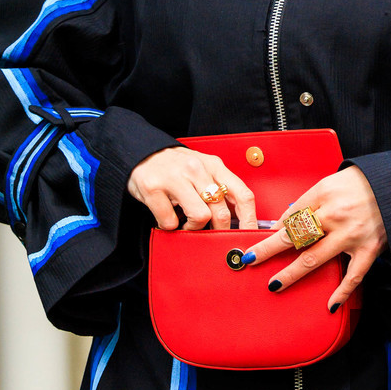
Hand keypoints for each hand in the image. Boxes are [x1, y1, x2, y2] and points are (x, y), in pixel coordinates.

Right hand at [128, 146, 258, 232]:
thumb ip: (222, 189)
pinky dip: (169, 225)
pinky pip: (170, 221)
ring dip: (193, 228)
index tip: (250, 236)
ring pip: (200, 216)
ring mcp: (174, 177)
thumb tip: (242, 219)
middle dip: (218, 230)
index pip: (242, 195)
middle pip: (221, 212)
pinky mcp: (153, 188)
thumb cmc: (176, 168)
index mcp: (214, 165)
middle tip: (209, 232)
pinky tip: (167, 216)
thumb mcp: (204, 171)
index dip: (249, 220)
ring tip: (185, 223)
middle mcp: (196, 169)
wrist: (140, 153)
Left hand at [244, 167, 384, 310]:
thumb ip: (306, 203)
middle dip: (269, 250)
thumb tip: (283, 224)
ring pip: (316, 258)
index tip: (254, 245)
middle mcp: (334, 216)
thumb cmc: (360, 184)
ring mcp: (351, 235)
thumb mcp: (328, 184)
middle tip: (251, 261)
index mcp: (322, 197)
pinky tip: (329, 305)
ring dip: (292, 273)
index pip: (290, 217)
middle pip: (295, 237)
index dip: (270, 233)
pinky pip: (353, 275)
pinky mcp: (369, 249)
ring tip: (275, 284)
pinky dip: (342, 292)